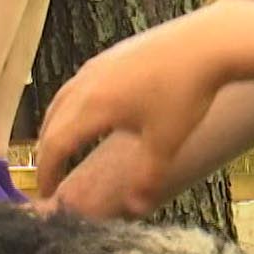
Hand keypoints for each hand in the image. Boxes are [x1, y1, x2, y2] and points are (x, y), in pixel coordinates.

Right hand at [35, 25, 221, 210]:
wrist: (207, 42)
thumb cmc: (185, 93)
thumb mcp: (166, 143)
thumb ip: (147, 179)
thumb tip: (133, 210)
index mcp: (92, 108)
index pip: (55, 146)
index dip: (46, 172)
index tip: (45, 193)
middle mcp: (86, 84)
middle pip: (51, 122)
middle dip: (47, 153)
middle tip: (50, 177)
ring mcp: (97, 65)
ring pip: (62, 100)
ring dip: (55, 127)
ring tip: (61, 147)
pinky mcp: (111, 54)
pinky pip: (77, 84)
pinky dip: (70, 106)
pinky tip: (87, 112)